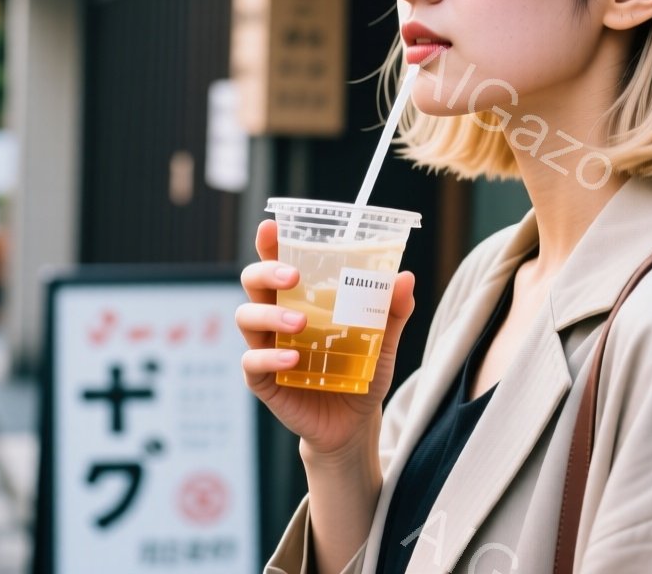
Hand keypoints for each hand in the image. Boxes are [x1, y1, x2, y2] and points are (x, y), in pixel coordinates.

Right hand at [237, 219, 416, 458]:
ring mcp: (266, 347)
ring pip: (246, 317)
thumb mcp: (383, 341)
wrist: (354, 425)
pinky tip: (293, 360)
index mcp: (300, 299)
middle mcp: (277, 317)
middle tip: (294, 275)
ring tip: (301, 322)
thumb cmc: (361, 372)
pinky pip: (252, 362)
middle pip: (252, 283)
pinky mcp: (263, 380)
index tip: (272, 226)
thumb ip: (392, 311)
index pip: (277, 263)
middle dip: (266, 271)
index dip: (270, 243)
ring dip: (270, 313)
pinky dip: (270, 357)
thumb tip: (405, 277)